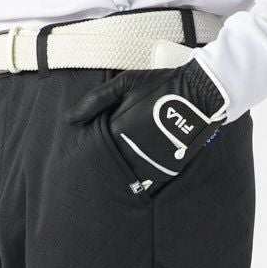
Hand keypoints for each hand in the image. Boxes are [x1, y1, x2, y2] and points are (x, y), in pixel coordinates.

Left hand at [67, 59, 227, 197]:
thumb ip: (95, 100)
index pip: (96, 148)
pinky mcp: (165, 169)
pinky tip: (136, 180)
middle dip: (106, 164)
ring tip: (119, 173)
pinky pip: (147, 184)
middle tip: (98, 170)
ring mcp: (149, 162)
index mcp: (118, 130)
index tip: (87, 152)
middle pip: (110, 165)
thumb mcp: (124, 83)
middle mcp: (131, 150)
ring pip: (126, 177)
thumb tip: (69, 119)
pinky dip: (140, 183)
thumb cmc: (159, 84)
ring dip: (122, 175)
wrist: (197, 94)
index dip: (93, 148)